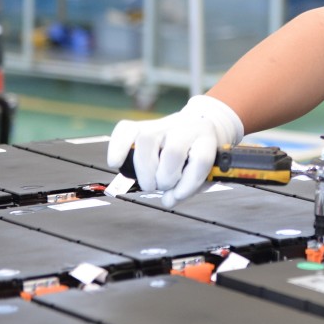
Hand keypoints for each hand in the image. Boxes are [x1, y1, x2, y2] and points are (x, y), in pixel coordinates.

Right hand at [106, 95, 243, 207]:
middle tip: (162, 186)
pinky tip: (116, 163)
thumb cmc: (198, 154)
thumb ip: (189, 187)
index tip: (178, 195)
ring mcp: (164, 123)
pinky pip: (125, 130)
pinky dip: (117, 147)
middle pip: (173, 151)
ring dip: (144, 170)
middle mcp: (186, 127)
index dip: (189, 184)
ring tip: (148, 182)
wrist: (198, 126)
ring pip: (147, 140)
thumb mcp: (204, 171)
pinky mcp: (143, 125)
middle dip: (165, 178)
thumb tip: (168, 200)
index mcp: (206, 138)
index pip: (200, 160)